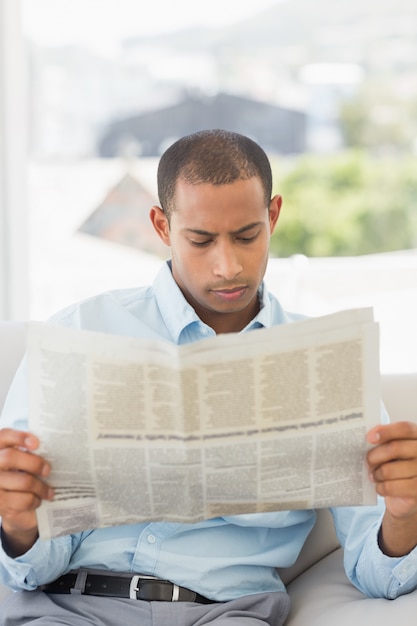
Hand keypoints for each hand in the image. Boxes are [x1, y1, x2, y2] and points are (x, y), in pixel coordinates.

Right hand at [0, 428, 53, 554]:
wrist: (13, 507)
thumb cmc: (21, 479)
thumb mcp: (23, 463)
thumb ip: (30, 453)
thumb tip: (54, 446)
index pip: (4, 436)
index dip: (18, 437)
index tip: (36, 443)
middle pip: (10, 457)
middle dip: (34, 463)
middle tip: (47, 470)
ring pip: (23, 481)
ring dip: (41, 487)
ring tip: (49, 491)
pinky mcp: (0, 504)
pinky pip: (24, 499)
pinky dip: (35, 500)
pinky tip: (37, 500)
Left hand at [367, 421, 416, 555]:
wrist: (408, 501)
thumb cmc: (396, 471)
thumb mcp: (390, 454)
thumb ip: (383, 442)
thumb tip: (357, 432)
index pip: (406, 429)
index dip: (386, 430)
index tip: (368, 436)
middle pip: (398, 448)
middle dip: (377, 455)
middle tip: (366, 460)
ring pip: (394, 469)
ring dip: (378, 473)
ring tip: (374, 476)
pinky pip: (395, 487)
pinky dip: (382, 487)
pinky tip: (380, 488)